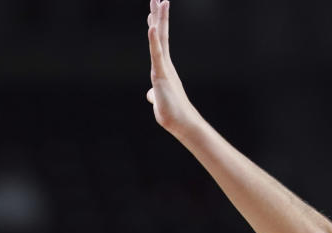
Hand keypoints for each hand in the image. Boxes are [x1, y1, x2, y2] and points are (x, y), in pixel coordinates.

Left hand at [146, 0, 202, 138]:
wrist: (181, 123)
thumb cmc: (171, 112)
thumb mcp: (158, 99)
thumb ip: (154, 93)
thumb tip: (150, 94)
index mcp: (163, 67)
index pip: (159, 42)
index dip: (157, 25)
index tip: (154, 11)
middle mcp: (165, 63)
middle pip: (161, 34)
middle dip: (159, 15)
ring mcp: (163, 67)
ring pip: (160, 39)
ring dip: (159, 19)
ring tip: (160, 1)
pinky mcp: (161, 74)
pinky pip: (156, 53)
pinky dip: (153, 40)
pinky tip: (151, 26)